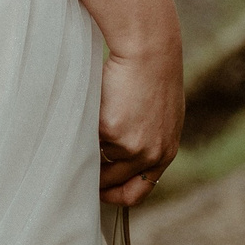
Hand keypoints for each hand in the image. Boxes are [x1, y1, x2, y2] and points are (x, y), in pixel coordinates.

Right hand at [98, 43, 181, 206]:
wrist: (149, 49)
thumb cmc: (152, 75)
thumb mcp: (160, 116)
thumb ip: (147, 141)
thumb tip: (117, 161)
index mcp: (166, 152)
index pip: (139, 191)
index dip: (116, 195)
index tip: (99, 190)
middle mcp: (151, 154)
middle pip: (113, 183)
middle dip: (94, 177)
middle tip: (79, 165)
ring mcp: (131, 145)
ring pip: (96, 160)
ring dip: (88, 148)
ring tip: (88, 125)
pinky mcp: (111, 130)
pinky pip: (87, 138)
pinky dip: (84, 126)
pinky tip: (91, 105)